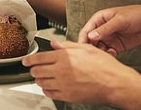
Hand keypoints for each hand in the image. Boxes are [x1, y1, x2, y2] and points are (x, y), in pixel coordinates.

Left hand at [22, 40, 140, 104]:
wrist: (115, 83)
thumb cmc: (105, 66)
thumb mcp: (86, 48)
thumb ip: (67, 46)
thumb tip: (55, 44)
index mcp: (64, 57)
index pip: (39, 58)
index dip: (29, 60)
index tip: (25, 61)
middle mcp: (61, 70)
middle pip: (37, 71)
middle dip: (33, 70)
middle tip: (33, 69)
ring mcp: (64, 84)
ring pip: (41, 83)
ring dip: (39, 80)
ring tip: (41, 78)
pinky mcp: (68, 96)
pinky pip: (50, 93)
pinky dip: (47, 90)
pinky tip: (49, 87)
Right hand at [77, 5, 140, 55]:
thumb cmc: (135, 15)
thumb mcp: (119, 20)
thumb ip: (105, 29)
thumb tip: (90, 36)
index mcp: (99, 19)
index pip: (86, 31)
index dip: (83, 40)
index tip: (84, 49)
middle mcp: (101, 30)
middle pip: (90, 41)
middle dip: (91, 49)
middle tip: (94, 55)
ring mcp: (108, 38)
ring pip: (98, 48)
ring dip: (100, 53)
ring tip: (106, 54)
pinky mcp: (116, 46)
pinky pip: (108, 53)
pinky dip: (109, 55)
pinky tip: (113, 53)